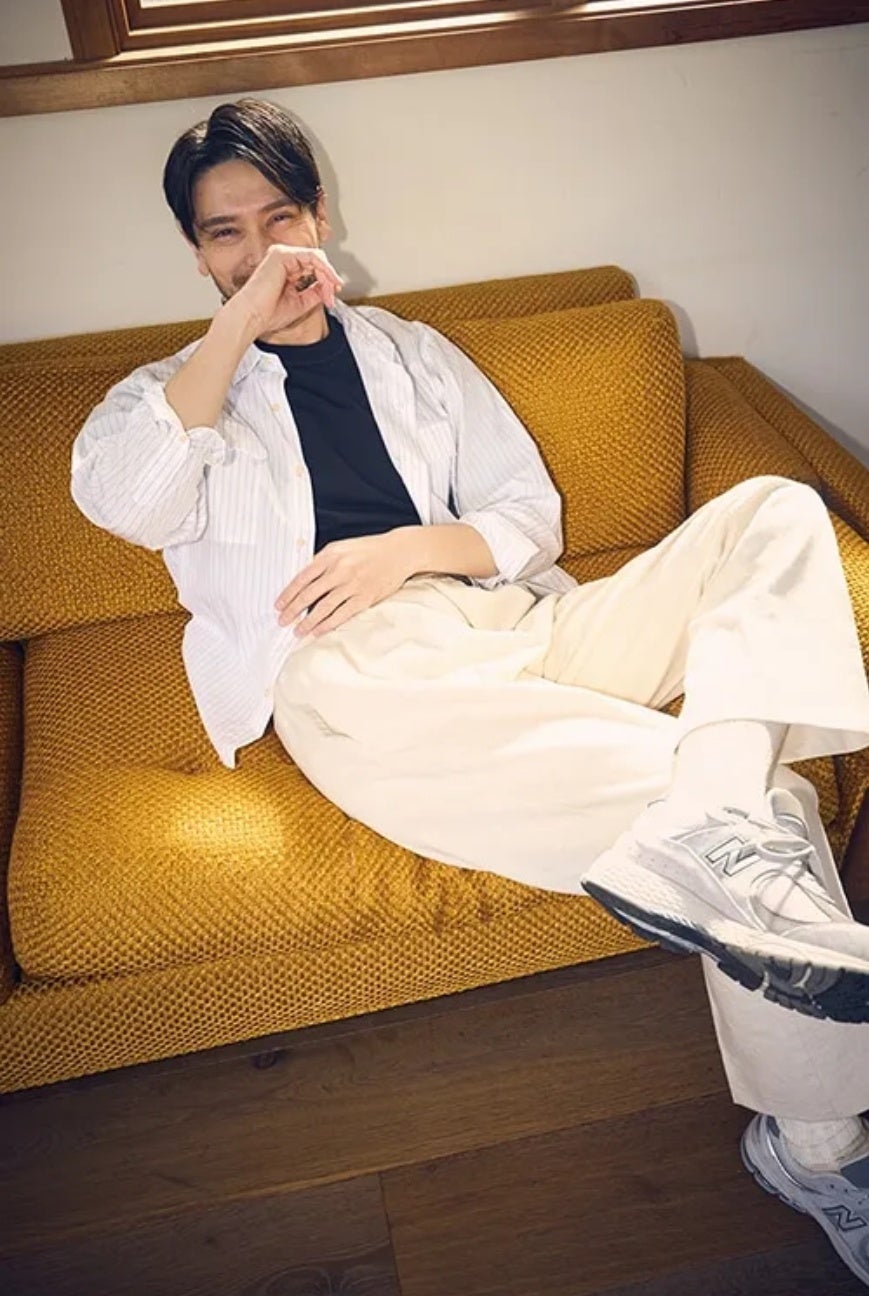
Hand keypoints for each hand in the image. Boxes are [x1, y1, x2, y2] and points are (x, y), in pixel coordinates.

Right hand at [228, 244, 342, 339]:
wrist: (251, 317)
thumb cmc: (268, 314)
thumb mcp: (301, 303)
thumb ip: (315, 293)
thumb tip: (329, 287)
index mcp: (285, 269)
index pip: (312, 269)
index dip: (326, 283)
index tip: (331, 300)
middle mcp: (283, 260)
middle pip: (316, 262)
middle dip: (329, 279)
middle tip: (333, 296)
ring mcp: (282, 254)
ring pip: (316, 258)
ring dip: (328, 275)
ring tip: (331, 291)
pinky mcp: (282, 254)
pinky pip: (311, 256)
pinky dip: (323, 268)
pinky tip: (327, 281)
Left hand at [275, 532, 416, 638]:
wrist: (399, 552)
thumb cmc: (369, 550)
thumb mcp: (342, 547)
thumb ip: (322, 561)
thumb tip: (303, 579)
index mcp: (330, 555)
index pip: (302, 578)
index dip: (288, 594)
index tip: (278, 605)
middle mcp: (340, 570)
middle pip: (309, 594)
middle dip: (293, 610)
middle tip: (282, 621)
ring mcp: (353, 585)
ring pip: (324, 607)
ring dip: (308, 621)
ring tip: (298, 630)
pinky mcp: (365, 597)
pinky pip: (342, 614)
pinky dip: (328, 624)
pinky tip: (318, 631)